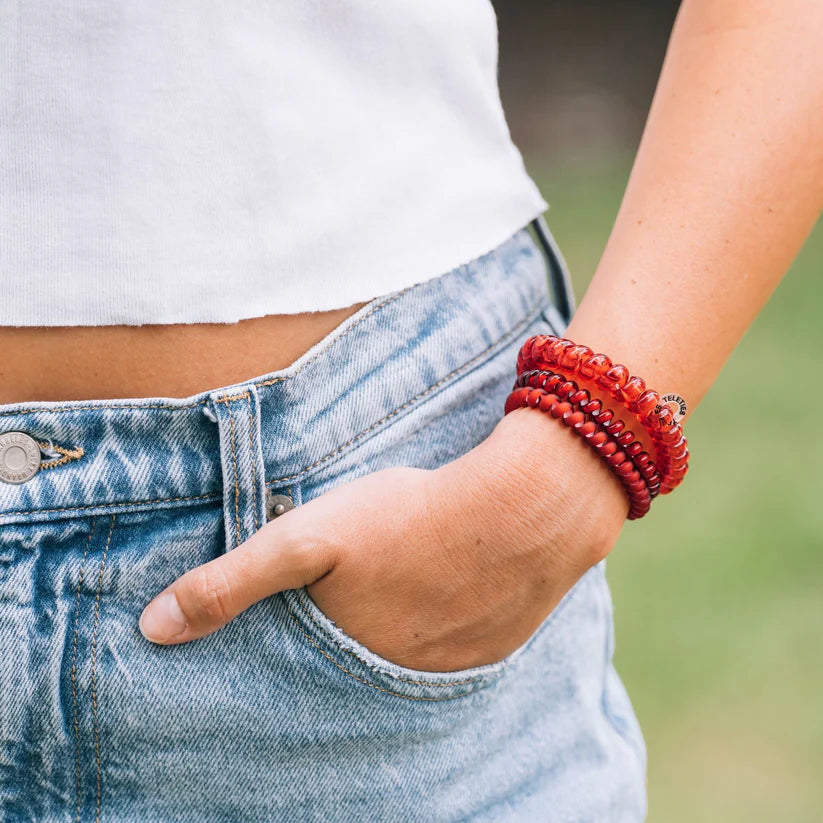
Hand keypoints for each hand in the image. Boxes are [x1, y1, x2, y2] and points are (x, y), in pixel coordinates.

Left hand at [138, 407, 627, 671]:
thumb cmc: (411, 517)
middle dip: (347, 637)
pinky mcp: (497, 642)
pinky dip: (444, 622)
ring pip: (409, 653)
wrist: (524, 507)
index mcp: (351, 656)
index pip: (302, 670)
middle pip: (357, 663)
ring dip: (400, 629)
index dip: (293, 641)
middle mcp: (401, 676)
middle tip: (352, 601)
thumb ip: (232, 582)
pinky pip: (457, 643)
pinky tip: (446, 588)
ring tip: (397, 593)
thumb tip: (153, 629)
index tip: (298, 617)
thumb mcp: (306, 538)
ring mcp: (456, 664)